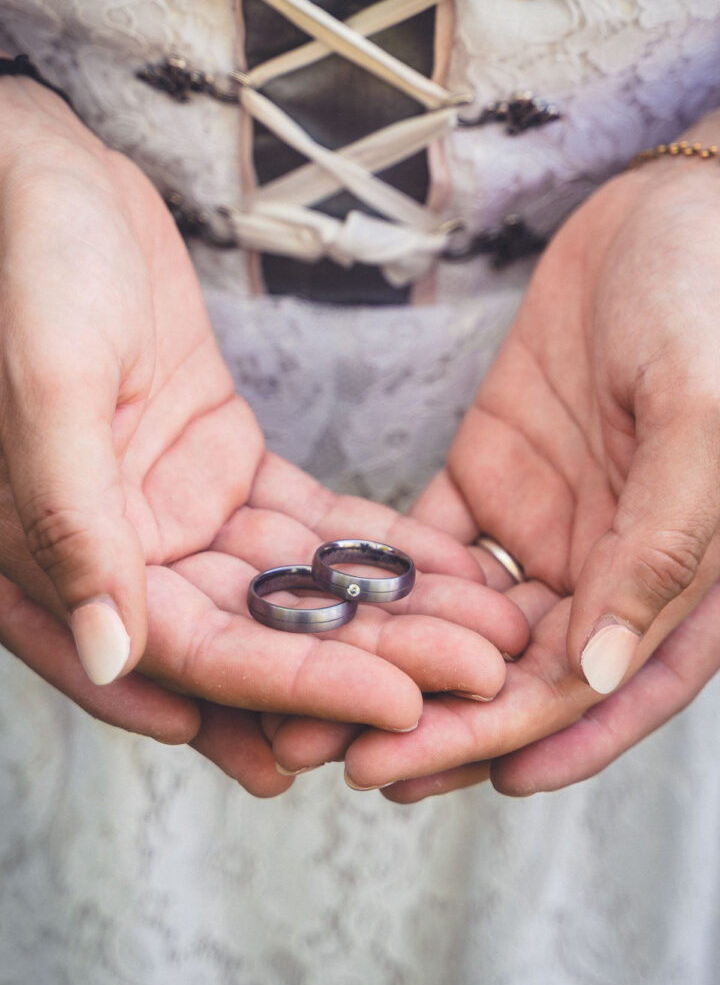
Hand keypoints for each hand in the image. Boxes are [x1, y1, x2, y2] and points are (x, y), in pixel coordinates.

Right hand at [0, 47, 528, 787]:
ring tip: (488, 630)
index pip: (191, 653)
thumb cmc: (24, 267)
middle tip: (477, 676)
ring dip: (389, 611)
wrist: (35, 179)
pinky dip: (374, 544)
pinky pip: (307, 520)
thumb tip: (112, 658)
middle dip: (370, 659)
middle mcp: (119, 556)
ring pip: (294, 585)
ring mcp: (173, 513)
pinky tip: (449, 566)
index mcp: (48, 563)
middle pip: (258, 634)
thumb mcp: (44, 382)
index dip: (297, 685)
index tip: (403, 706)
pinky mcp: (217, 464)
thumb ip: (73, 521)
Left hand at [268, 134, 719, 793]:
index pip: (594, 687)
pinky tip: (318, 606)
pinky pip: (430, 539)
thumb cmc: (716, 306)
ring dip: (392, 658)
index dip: (514, 739)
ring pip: (463, 618)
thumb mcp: (704, 422)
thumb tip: (591, 676)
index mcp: (683, 581)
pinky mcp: (492, 473)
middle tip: (332, 750)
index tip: (422, 774)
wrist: (673, 210)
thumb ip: (658, 550)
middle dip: (428, 715)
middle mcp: (610, 570)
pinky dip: (381, 576)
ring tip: (304, 693)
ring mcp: (548, 523)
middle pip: (513, 668)